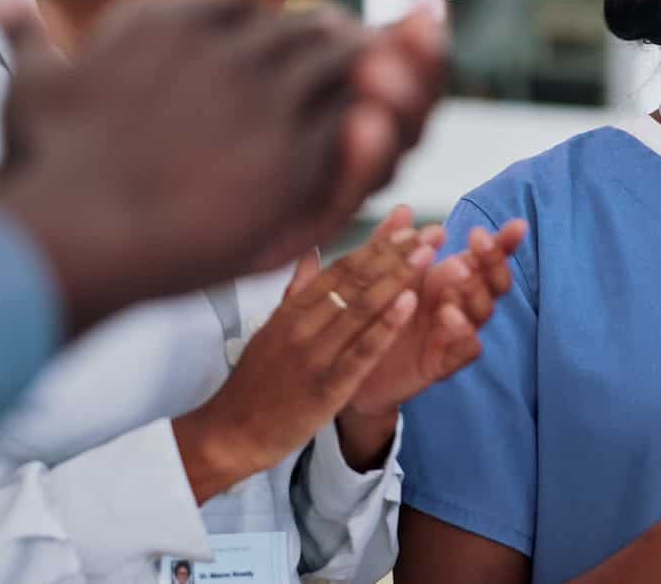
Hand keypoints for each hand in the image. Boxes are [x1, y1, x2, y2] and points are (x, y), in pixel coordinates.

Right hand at [0, 0, 446, 330]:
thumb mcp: (37, 73)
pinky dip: (366, 132)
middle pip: (317, 28)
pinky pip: (356, 125)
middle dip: (337, 50)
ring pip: (347, 67)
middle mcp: (230, 45)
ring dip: (364, 84)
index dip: (280, 28)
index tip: (278, 57)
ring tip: (354, 118)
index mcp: (178, 14)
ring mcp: (267, 97)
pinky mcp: (294, 155)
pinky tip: (354, 147)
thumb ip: (31, 28)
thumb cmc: (44, 161)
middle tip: (346, 84)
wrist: (65, 231)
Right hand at [171, 230, 435, 501]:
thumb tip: (310, 251)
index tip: (405, 227)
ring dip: (397, 278)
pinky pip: (361, 351)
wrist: (231, 433)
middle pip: (355, 281)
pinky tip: (409, 303)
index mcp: (291, 311)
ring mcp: (314, 355)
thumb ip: (295, 291)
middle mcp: (302, 326)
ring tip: (426, 254)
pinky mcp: (326, 387)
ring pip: (361, 309)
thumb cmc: (254, 383)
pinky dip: (386, 325)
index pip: (340, 269)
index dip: (376, 246)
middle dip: (395, 253)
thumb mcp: (270, 329)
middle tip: (429, 231)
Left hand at [347, 211, 527, 417]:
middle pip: (493, 283)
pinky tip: (450, 318)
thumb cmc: (371, 316)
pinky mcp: (442, 363)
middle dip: (492, 261)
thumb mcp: (378, 276)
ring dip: (476, 292)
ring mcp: (452, 334)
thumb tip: (404, 209)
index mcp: (447, 279)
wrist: (348, 366)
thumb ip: (390, 245)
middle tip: (477, 242)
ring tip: (460, 273)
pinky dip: (463, 334)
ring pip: (483, 312)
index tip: (517, 225)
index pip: (484, 258)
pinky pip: (466, 350)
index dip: (504, 243)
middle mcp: (457, 304)